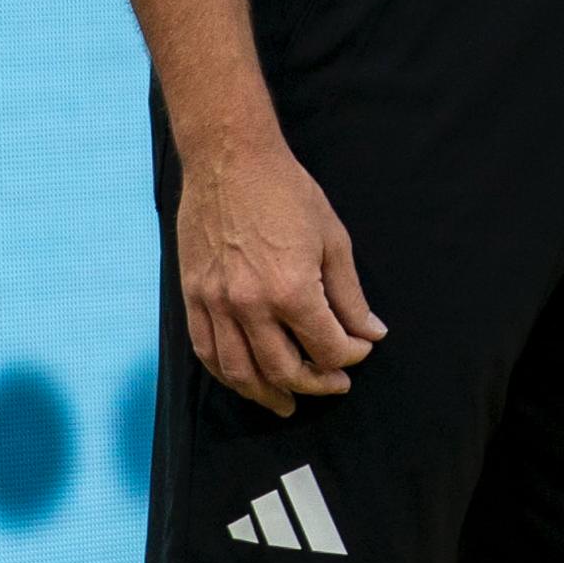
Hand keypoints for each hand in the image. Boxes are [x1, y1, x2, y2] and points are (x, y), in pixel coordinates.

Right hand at [175, 133, 385, 416]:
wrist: (230, 160)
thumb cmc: (286, 192)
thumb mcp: (333, 240)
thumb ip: (350, 296)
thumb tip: (370, 332)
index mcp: (291, 290)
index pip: (327, 347)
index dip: (350, 356)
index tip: (359, 350)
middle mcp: (250, 305)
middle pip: (285, 370)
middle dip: (316, 383)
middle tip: (334, 384)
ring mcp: (217, 303)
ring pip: (241, 372)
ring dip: (268, 394)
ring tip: (288, 402)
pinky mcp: (193, 296)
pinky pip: (206, 351)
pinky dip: (227, 374)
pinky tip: (245, 380)